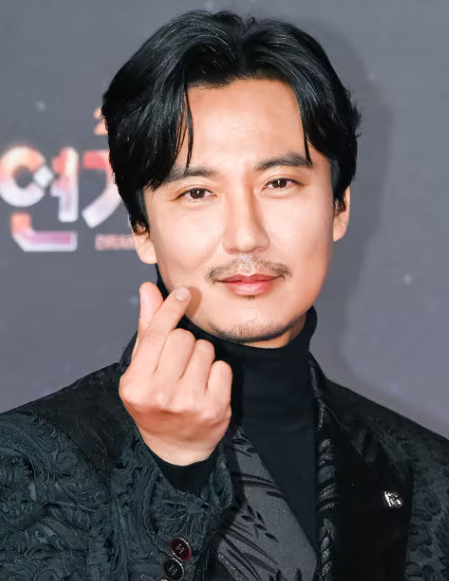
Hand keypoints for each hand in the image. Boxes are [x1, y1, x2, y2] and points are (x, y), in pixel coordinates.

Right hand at [119, 282, 232, 464]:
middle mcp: (161, 394)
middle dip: (183, 343)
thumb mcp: (141, 370)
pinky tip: (206, 386)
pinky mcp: (215, 408)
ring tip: (191, 376)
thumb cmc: (154, 402)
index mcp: (136, 384)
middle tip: (178, 362)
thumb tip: (149, 290)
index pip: (157, 334)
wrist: (174, 449)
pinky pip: (223, 366)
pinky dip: (217, 372)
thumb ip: (147, 329)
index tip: (184, 293)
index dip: (171, 308)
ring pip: (205, 349)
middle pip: (183, 338)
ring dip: (201, 356)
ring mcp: (189, 403)